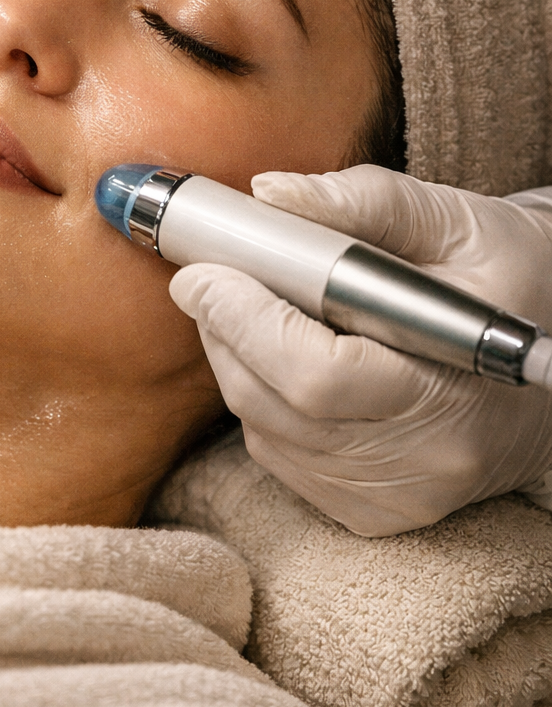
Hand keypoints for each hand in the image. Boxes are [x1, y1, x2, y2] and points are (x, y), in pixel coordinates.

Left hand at [170, 166, 551, 535]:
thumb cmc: (506, 275)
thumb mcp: (453, 219)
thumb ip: (362, 201)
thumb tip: (268, 193)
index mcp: (458, 384)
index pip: (317, 374)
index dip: (244, 321)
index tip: (200, 272)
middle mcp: (430, 459)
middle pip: (278, 407)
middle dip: (224, 335)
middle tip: (206, 280)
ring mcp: (401, 496)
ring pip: (267, 434)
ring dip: (235, 366)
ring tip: (244, 310)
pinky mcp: (376, 514)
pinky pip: (282, 459)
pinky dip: (262, 405)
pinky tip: (279, 361)